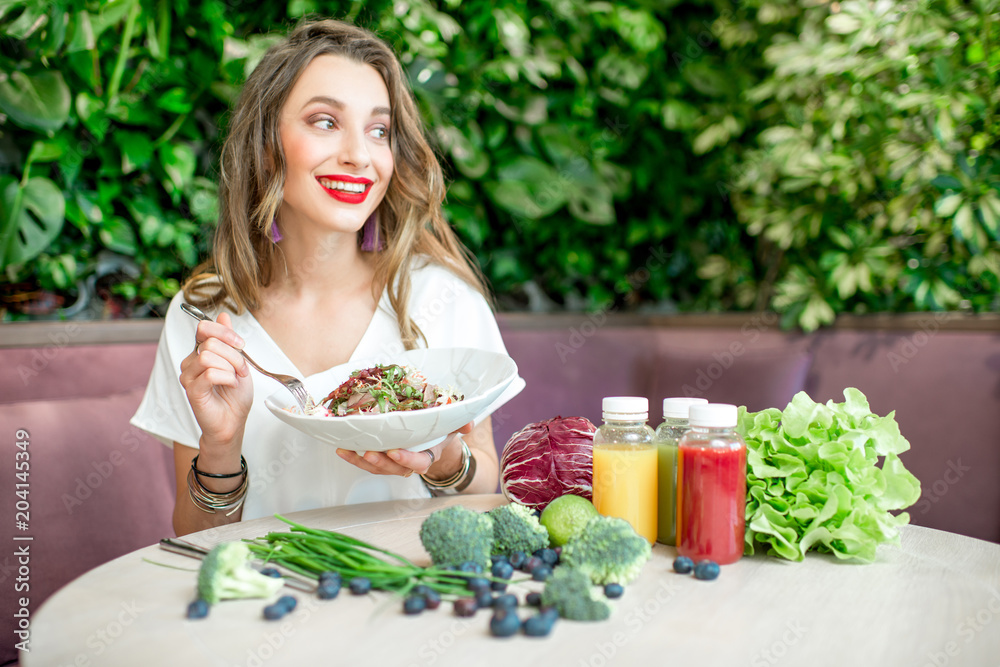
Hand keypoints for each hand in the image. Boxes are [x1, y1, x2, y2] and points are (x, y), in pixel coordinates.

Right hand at [178, 312, 252, 447]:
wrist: (233, 421)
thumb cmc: (234, 395)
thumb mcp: (238, 362)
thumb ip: (229, 340)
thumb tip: (223, 315)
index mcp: (201, 352)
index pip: (204, 327)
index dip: (225, 332)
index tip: (241, 344)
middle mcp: (191, 362)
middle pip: (210, 343)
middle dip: (234, 356)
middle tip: (241, 370)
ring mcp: (189, 376)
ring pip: (208, 356)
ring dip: (231, 367)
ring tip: (235, 379)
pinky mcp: (192, 390)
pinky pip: (209, 373)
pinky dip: (227, 378)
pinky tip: (230, 385)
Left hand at [336, 421, 474, 477]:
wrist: (432, 440)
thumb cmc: (440, 431)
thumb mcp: (452, 426)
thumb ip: (460, 423)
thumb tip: (468, 424)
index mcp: (427, 455)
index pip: (419, 463)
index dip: (407, 460)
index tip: (395, 452)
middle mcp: (408, 463)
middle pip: (393, 469)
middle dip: (379, 462)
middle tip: (368, 452)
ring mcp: (393, 463)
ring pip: (376, 468)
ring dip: (361, 461)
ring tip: (348, 451)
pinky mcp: (380, 458)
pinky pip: (365, 461)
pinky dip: (353, 457)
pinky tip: (342, 448)